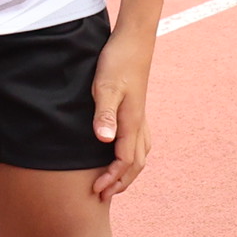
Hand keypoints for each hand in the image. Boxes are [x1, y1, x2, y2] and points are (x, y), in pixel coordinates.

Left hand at [89, 27, 156, 200]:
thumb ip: (104, 114)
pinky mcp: (137, 109)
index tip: (95, 190)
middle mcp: (139, 123)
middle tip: (102, 196)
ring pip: (141, 154)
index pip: (124, 161)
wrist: (134, 40)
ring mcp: (140, 116)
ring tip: (113, 182)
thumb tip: (105, 141)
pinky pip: (140, 141)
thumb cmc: (117, 61)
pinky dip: (133, 156)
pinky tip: (123, 153)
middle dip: (121, 182)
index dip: (111, 179)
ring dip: (128, 172)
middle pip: (136, 163)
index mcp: (131, 122)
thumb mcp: (106, 86)